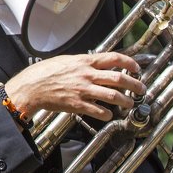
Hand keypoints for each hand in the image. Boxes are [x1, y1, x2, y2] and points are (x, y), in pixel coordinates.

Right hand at [4, 52, 144, 121]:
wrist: (31, 87)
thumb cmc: (43, 73)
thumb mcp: (65, 60)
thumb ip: (81, 62)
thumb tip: (94, 63)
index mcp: (84, 62)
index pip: (114, 59)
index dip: (129, 63)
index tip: (136, 68)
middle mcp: (87, 75)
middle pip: (119, 78)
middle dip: (135, 85)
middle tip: (141, 89)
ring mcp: (83, 90)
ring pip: (113, 96)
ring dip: (126, 101)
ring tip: (129, 104)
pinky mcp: (78, 105)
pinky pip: (99, 111)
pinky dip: (107, 114)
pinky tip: (108, 114)